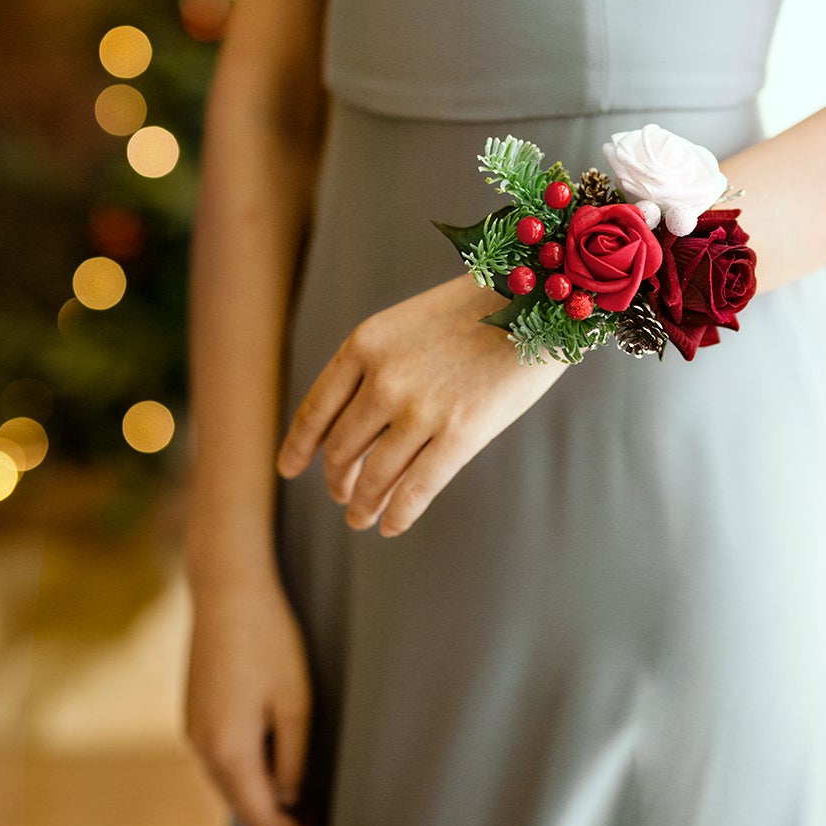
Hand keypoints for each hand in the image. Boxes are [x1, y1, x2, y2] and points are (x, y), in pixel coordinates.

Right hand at [184, 565, 324, 825]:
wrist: (227, 589)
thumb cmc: (269, 640)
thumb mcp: (296, 702)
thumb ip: (293, 758)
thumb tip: (288, 797)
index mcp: (228, 750)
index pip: (262, 815)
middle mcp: (201, 746)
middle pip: (241, 804)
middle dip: (278, 822)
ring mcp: (192, 727)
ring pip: (228, 782)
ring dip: (260, 797)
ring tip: (301, 804)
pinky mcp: (194, 709)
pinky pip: (219, 758)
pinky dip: (245, 772)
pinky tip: (272, 765)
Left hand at [276, 271, 567, 536]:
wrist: (535, 299)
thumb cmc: (471, 313)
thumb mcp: (405, 326)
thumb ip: (374, 367)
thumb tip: (348, 429)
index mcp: (364, 344)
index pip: (316, 410)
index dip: (299, 446)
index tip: (289, 469)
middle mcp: (383, 378)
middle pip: (341, 448)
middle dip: (337, 479)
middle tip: (341, 494)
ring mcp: (420, 408)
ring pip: (374, 476)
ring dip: (362, 505)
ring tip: (360, 517)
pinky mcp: (461, 433)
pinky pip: (416, 489)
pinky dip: (398, 514)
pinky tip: (391, 526)